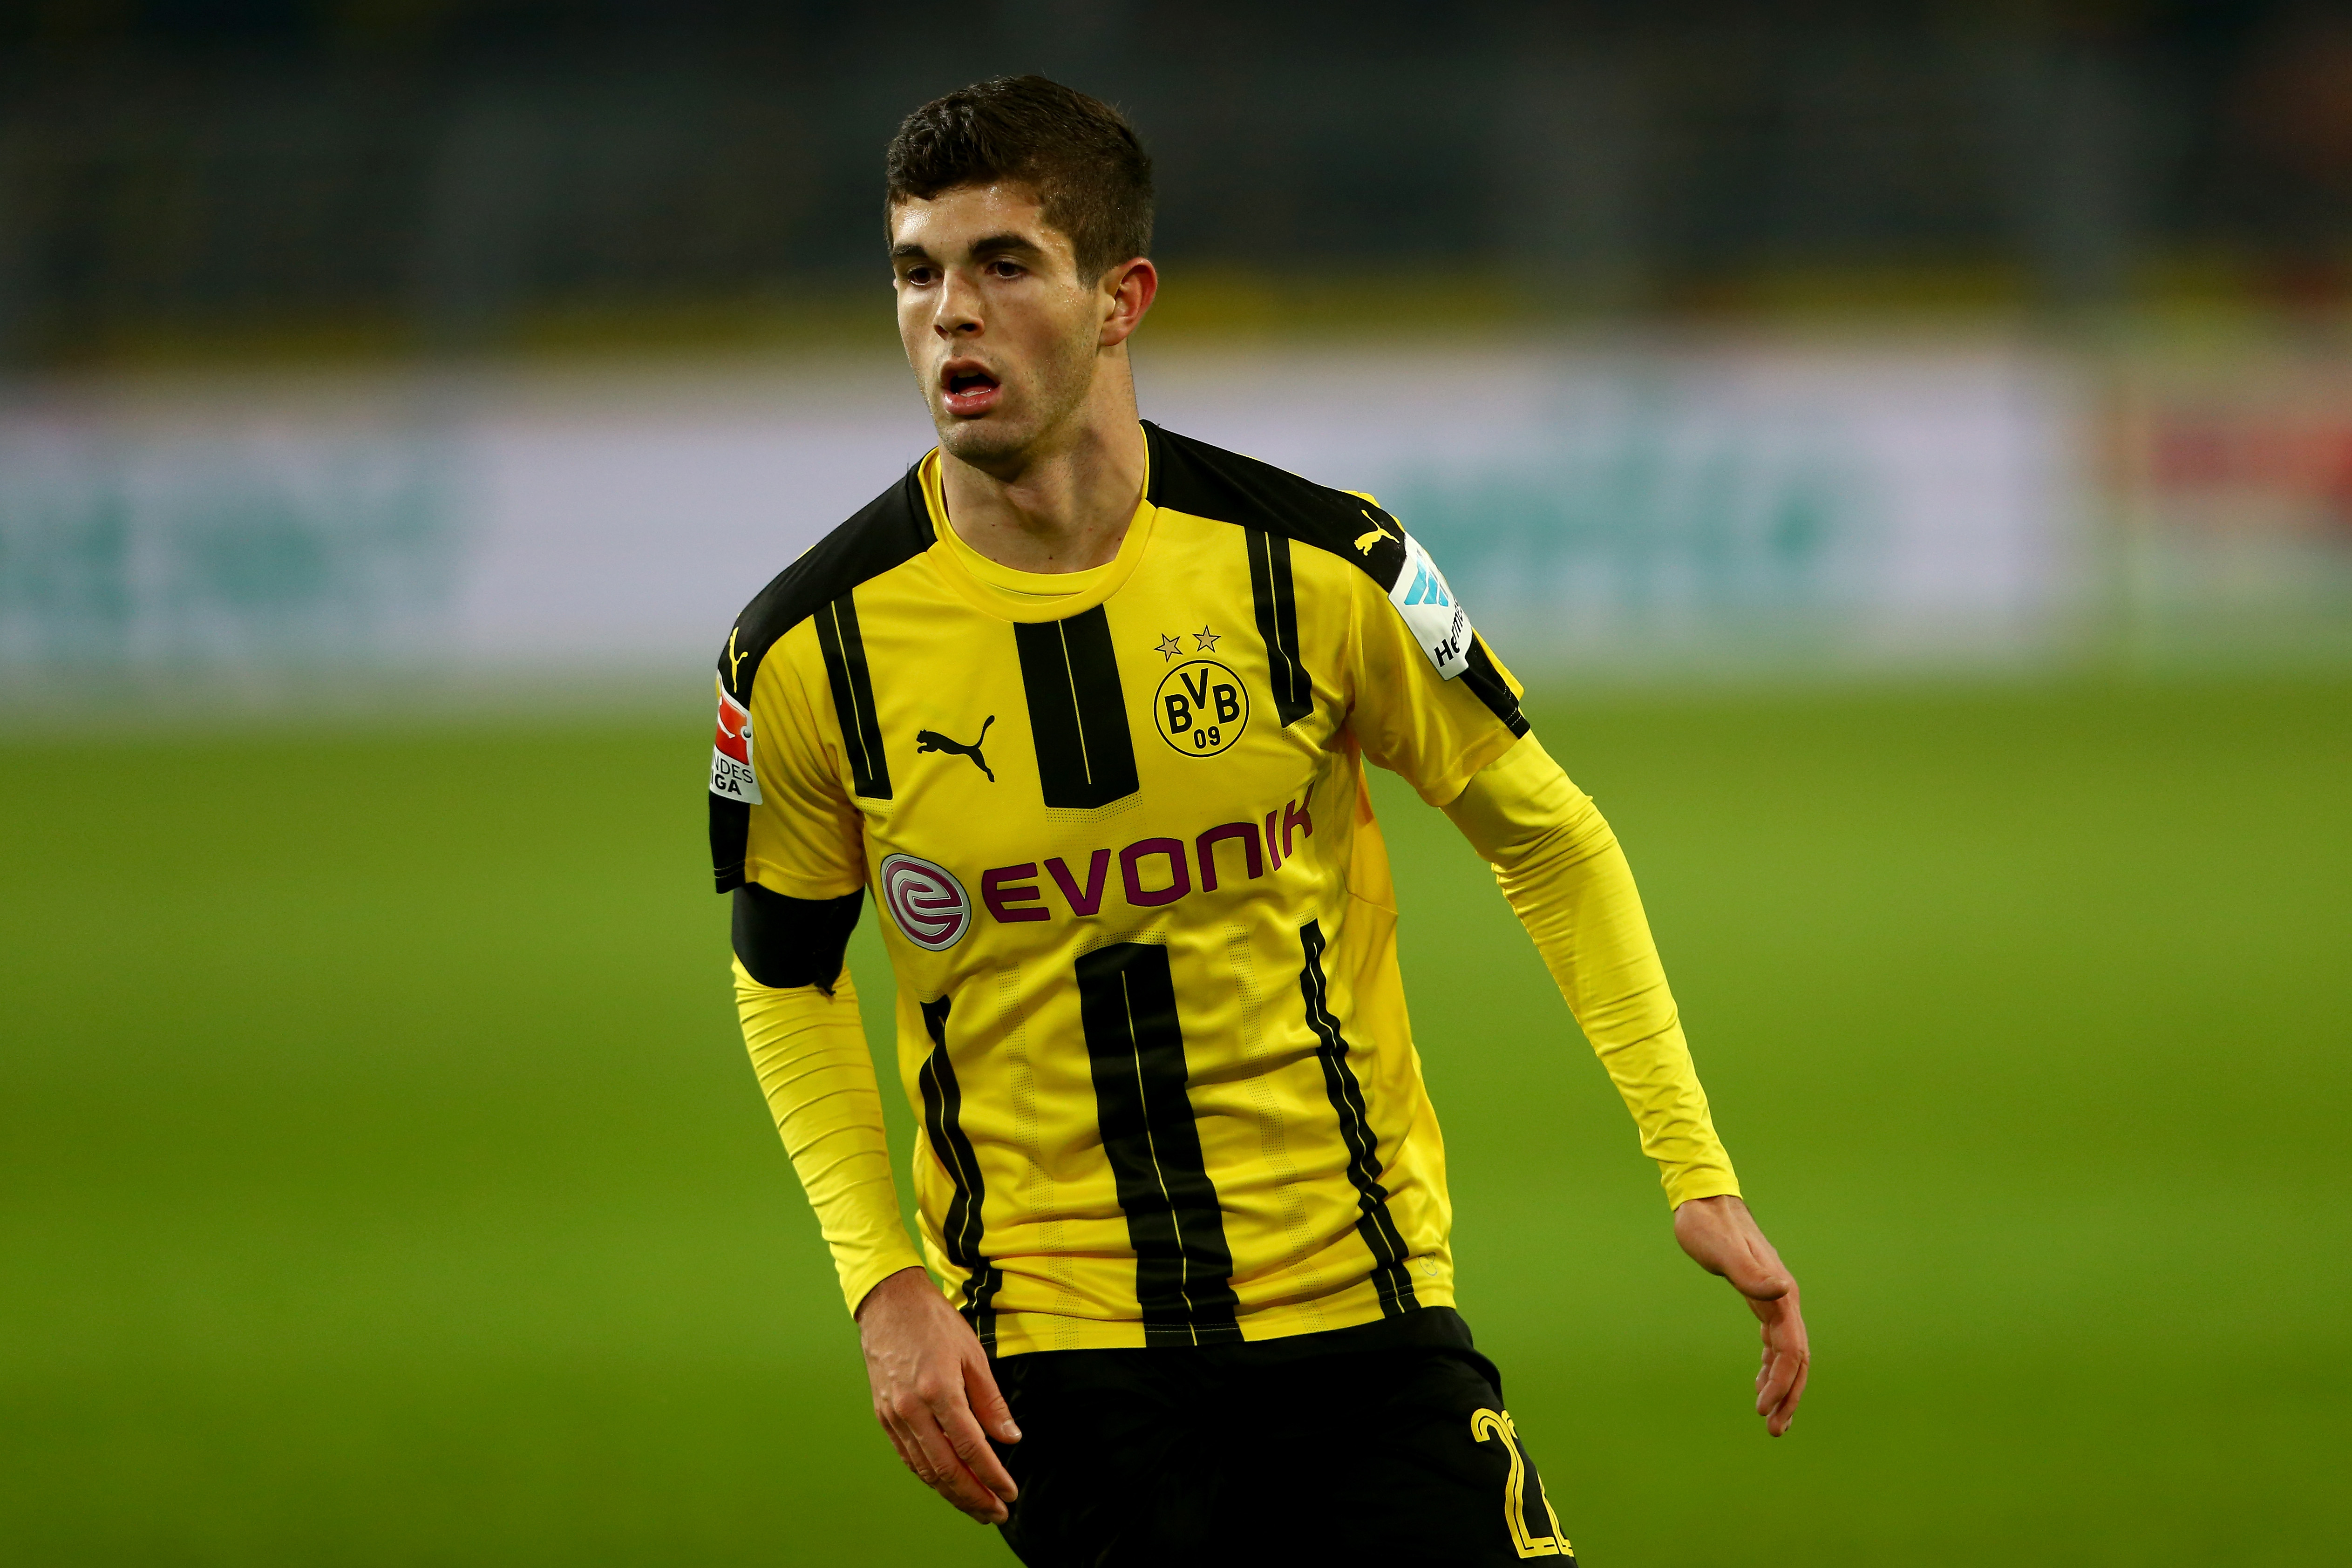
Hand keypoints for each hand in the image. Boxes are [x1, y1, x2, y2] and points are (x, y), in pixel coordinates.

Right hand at [855, 1266, 1022, 1522]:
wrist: (888, 1302)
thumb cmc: (933, 1322)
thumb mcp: (972, 1354)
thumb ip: (991, 1401)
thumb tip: (1009, 1438)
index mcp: (939, 1390)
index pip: (971, 1448)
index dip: (992, 1476)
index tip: (1009, 1493)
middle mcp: (912, 1408)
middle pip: (945, 1469)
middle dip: (973, 1497)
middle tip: (995, 1512)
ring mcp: (894, 1415)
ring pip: (924, 1469)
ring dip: (951, 1493)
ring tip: (975, 1507)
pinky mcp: (883, 1415)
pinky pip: (907, 1456)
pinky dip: (928, 1475)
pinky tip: (945, 1483)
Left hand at [1672, 1194, 1809, 1436]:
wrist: (1704, 1200)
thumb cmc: (1706, 1225)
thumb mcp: (1722, 1250)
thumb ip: (1751, 1272)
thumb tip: (1782, 1291)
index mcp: (1780, 1294)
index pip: (1791, 1350)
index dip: (1783, 1383)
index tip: (1764, 1411)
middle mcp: (1783, 1298)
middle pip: (1796, 1358)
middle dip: (1789, 1395)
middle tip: (1775, 1430)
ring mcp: (1774, 1298)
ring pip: (1787, 1351)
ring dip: (1782, 1385)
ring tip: (1770, 1418)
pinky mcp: (1760, 1296)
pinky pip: (1774, 1339)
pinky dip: (1771, 1364)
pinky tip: (1761, 1381)